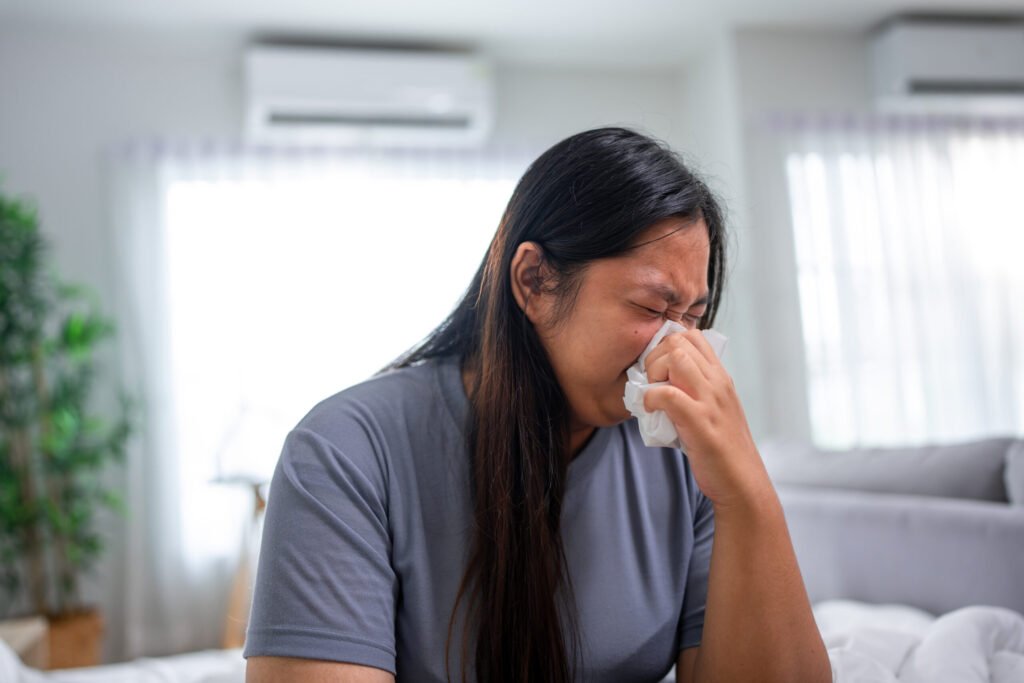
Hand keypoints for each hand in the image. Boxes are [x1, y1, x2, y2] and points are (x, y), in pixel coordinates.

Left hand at [642, 329, 773, 510]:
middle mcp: (718, 382)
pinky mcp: (700, 421)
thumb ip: (695, 390)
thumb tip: (662, 381)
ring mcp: (710, 400)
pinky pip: (668, 394)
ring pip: (675, 359)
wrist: (741, 481)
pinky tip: (650, 411)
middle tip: (651, 383)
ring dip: (654, 372)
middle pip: (679, 341)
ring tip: (652, 395)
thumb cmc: (723, 448)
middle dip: (656, 356)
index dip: (666, 346)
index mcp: (720, 377)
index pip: (692, 336)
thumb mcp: (714, 408)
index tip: (657, 370)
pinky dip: (651, 398)